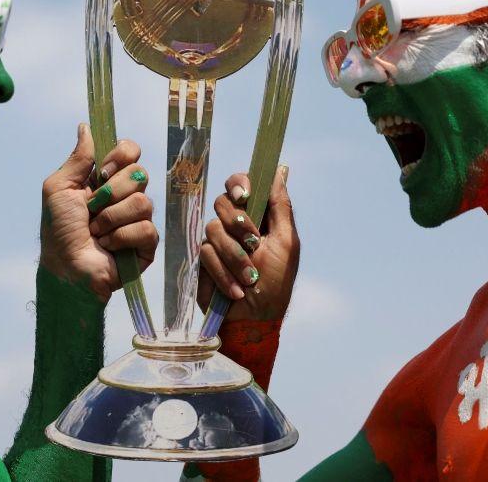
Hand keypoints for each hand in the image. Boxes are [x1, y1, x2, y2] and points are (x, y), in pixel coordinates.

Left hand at [39, 123, 157, 302]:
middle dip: (111, 193)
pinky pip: (147, 228)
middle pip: (140, 173)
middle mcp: (125, 196)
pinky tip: (109, 246)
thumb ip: (77, 158)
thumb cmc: (58, 231)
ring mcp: (138, 220)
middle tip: (92, 208)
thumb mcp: (59, 188)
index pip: (131, 151)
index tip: (102, 172)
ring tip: (97, 232)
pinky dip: (121, 237)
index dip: (121, 157)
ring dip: (111, 219)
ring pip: (143, 202)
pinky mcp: (147, 244)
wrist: (66, 269)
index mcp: (107, 179)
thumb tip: (85, 126)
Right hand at [197, 166, 298, 320]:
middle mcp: (234, 224)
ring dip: (235, 256)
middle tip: (252, 243)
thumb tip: (280, 169)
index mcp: (257, 215)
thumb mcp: (286, 242)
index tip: (244, 196)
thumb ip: (280, 206)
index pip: (240, 184)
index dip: (239, 184)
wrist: (254, 319)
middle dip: (238, 224)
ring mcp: (216, 241)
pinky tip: (237, 288)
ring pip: (213, 229)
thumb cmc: (276, 283)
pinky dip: (224, 273)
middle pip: (222, 201)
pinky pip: (205, 254)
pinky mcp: (201, 259)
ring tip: (249, 277)